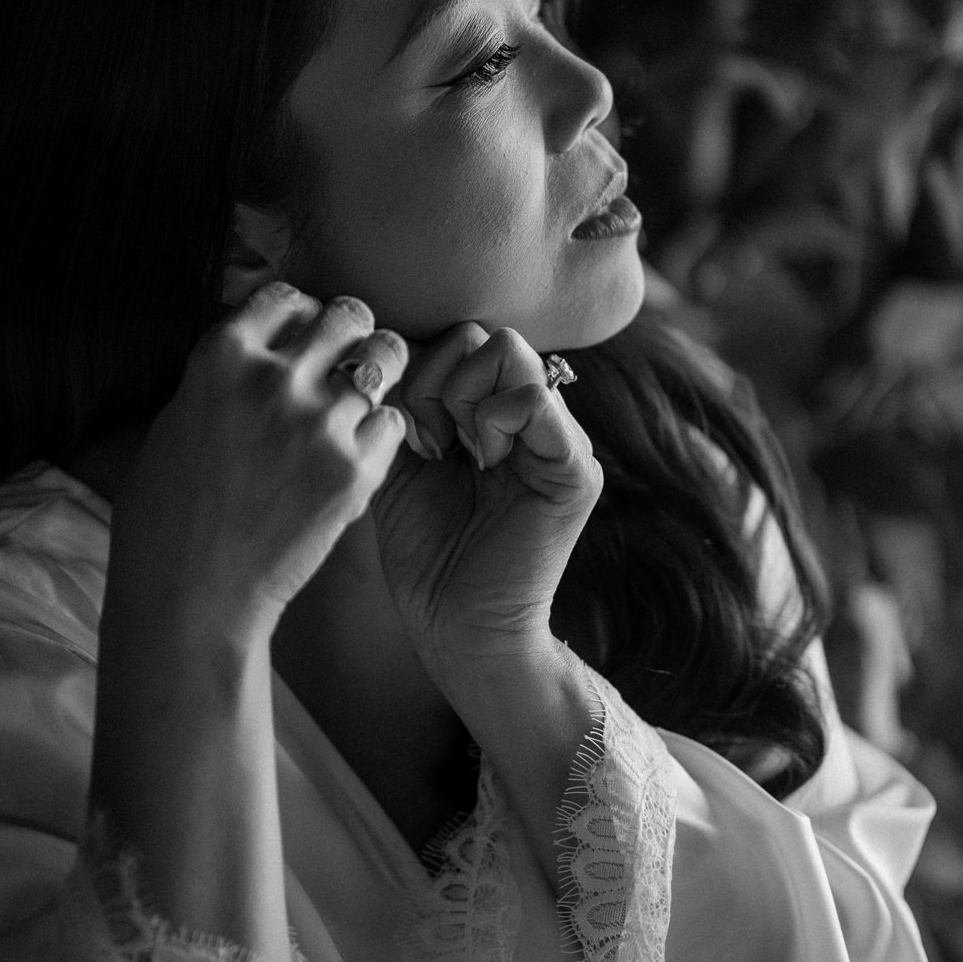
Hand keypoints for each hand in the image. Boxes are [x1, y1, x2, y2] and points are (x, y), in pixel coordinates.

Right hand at [109, 284, 409, 649]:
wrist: (190, 595)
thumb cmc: (167, 516)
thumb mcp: (176, 421)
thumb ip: (225, 375)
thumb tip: (263, 342)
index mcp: (221, 355)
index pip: (287, 295)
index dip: (300, 314)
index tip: (302, 337)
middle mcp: (273, 378)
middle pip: (348, 313)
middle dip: (350, 333)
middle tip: (346, 360)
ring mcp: (319, 424)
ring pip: (385, 359)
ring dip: (375, 377)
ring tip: (358, 403)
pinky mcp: (353, 471)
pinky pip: (392, 423)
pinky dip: (379, 434)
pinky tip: (354, 455)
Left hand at [371, 325, 602, 690]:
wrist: (457, 627)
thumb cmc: (426, 553)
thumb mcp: (399, 463)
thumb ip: (402, 403)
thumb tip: (387, 344)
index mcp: (497, 413)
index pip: (463, 339)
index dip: (423, 372)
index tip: (412, 434)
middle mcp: (535, 418)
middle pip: (486, 334)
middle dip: (440, 381)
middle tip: (433, 443)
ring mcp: (561, 439)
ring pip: (509, 350)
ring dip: (463, 399)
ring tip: (458, 457)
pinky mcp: (575, 469)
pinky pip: (536, 398)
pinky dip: (493, 420)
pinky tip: (482, 466)